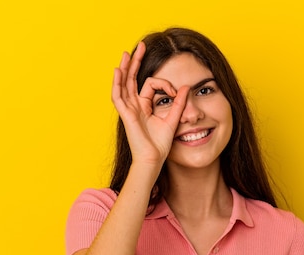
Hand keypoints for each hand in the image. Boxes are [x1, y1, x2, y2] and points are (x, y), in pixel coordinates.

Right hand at [111, 42, 189, 167]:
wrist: (153, 159)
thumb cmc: (160, 145)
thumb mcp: (173, 119)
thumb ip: (179, 103)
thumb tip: (186, 87)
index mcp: (144, 106)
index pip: (150, 85)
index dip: (164, 84)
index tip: (174, 91)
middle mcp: (134, 106)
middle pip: (132, 79)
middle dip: (136, 62)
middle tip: (140, 46)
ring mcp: (129, 110)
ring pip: (123, 84)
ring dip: (125, 68)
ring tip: (127, 53)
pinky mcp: (126, 115)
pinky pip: (118, 97)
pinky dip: (117, 83)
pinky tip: (118, 70)